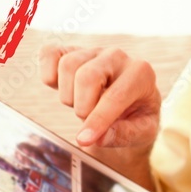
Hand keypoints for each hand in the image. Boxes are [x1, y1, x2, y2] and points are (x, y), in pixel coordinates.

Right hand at [39, 45, 160, 149]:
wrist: (129, 105)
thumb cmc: (137, 118)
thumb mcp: (142, 133)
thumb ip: (124, 135)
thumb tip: (98, 137)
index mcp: (141, 74)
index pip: (115, 96)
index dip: (97, 120)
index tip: (84, 140)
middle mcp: (118, 56)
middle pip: (87, 76)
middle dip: (82, 106)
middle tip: (88, 119)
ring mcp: (93, 51)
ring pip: (67, 65)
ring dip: (67, 95)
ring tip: (80, 105)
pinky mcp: (72, 51)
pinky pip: (50, 53)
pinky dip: (48, 73)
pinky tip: (60, 88)